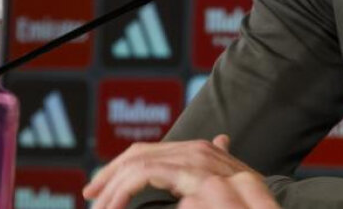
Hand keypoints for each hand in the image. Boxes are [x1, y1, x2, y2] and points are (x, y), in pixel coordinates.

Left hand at [84, 134, 274, 208]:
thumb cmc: (252, 204)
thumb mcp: (236, 180)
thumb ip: (223, 160)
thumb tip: (222, 139)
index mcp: (202, 153)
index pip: (149, 152)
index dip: (119, 167)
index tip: (99, 189)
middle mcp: (200, 152)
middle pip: (139, 154)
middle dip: (109, 176)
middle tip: (90, 198)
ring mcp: (200, 164)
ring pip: (139, 166)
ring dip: (114, 189)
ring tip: (102, 208)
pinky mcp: (199, 180)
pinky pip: (148, 176)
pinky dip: (126, 192)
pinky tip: (117, 208)